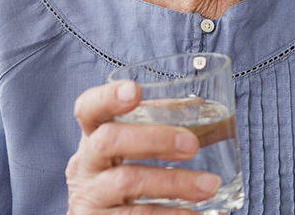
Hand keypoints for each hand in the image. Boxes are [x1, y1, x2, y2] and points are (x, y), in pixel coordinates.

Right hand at [65, 80, 220, 213]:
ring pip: (128, 181)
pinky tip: (194, 214)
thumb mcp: (128, 152)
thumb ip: (156, 125)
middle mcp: (85, 165)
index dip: (107, 97)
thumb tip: (197, 104)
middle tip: (192, 145)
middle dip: (154, 138)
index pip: (88, 109)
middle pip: (109, 140)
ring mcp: (89, 197)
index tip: (133, 91)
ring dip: (175, 182)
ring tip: (209, 185)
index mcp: (93, 137)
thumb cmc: (118, 178)